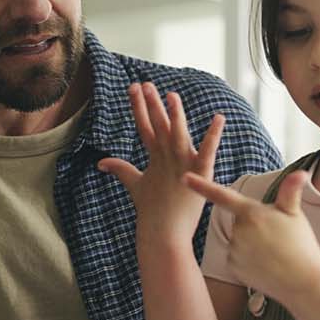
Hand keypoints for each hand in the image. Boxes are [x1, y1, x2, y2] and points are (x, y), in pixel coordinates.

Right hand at [98, 82, 224, 244]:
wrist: (162, 236)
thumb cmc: (151, 213)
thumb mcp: (135, 186)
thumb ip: (121, 170)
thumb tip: (100, 162)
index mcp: (154, 158)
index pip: (144, 126)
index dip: (138, 107)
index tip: (132, 87)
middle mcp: (166, 158)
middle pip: (157, 126)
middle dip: (150, 105)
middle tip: (145, 84)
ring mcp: (182, 166)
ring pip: (178, 135)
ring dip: (175, 115)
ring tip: (171, 95)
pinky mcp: (199, 176)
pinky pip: (208, 151)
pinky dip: (213, 136)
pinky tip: (219, 118)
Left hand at [184, 170, 319, 303]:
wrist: (302, 281)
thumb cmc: (301, 244)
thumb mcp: (295, 215)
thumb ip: (290, 192)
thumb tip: (301, 173)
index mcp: (251, 213)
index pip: (222, 195)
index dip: (201, 186)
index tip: (184, 178)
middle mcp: (238, 230)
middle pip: (239, 222)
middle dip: (253, 226)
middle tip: (276, 237)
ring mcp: (234, 250)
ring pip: (237, 240)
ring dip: (251, 243)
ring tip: (273, 252)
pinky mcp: (232, 267)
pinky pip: (236, 258)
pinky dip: (247, 260)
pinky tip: (264, 265)